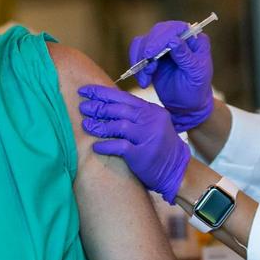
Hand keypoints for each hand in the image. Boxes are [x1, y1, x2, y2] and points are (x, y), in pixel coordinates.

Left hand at [78, 85, 189, 203]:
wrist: (176, 169)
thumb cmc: (159, 146)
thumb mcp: (152, 124)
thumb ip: (134, 114)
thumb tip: (105, 104)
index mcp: (151, 110)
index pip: (123, 97)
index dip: (102, 93)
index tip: (85, 90)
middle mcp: (151, 121)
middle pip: (120, 109)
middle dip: (98, 107)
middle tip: (83, 107)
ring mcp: (148, 137)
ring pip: (119, 126)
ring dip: (100, 125)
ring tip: (86, 125)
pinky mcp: (143, 155)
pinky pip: (120, 147)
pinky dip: (106, 145)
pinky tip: (96, 146)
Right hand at [130, 21, 213, 131]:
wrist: (186, 104)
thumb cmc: (195, 90)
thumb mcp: (196, 75)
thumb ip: (185, 57)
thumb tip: (174, 40)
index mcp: (195, 40)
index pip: (176, 29)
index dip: (161, 38)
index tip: (150, 54)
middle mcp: (179, 37)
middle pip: (157, 31)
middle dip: (148, 50)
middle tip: (148, 70)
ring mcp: (163, 44)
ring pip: (144, 41)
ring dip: (141, 60)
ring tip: (146, 80)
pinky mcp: (151, 53)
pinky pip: (137, 50)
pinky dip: (136, 64)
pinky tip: (143, 79)